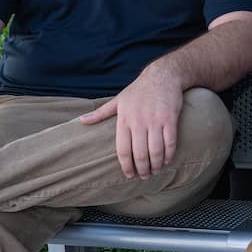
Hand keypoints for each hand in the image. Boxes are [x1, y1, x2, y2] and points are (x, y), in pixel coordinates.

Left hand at [80, 65, 183, 179]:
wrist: (163, 75)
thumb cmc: (139, 90)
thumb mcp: (118, 99)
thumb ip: (101, 113)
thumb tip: (81, 121)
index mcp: (124, 119)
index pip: (123, 149)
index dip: (126, 165)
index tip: (129, 175)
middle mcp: (139, 121)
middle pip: (140, 153)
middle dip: (142, 169)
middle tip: (144, 176)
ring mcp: (155, 120)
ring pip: (156, 150)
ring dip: (156, 164)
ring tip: (155, 171)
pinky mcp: (170, 118)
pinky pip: (170, 141)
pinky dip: (169, 154)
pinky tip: (167, 160)